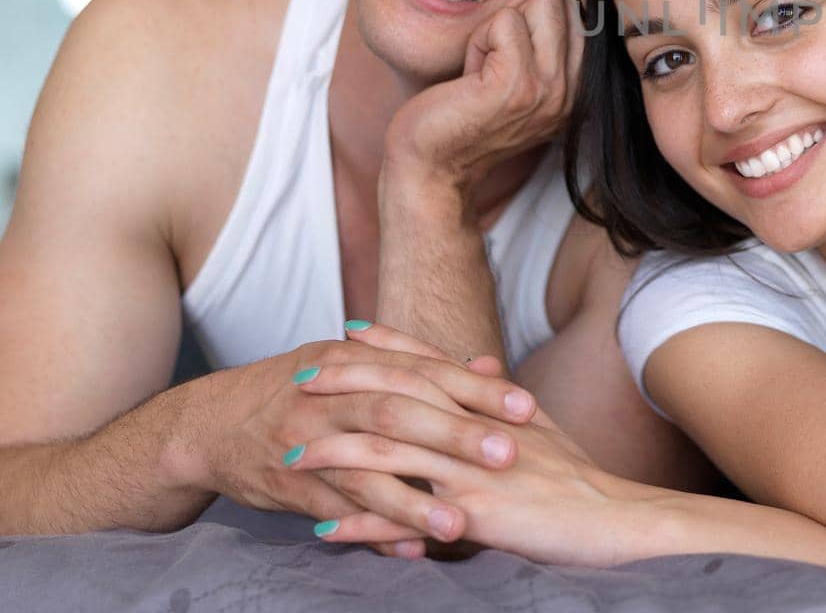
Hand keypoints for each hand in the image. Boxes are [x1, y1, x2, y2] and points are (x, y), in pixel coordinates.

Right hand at [184, 334, 536, 552]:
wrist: (212, 422)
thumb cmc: (304, 389)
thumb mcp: (357, 364)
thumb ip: (425, 367)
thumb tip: (492, 365)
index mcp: (356, 360)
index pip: (425, 371)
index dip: (476, 390)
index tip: (526, 408)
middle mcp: (332, 396)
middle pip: (400, 413)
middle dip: (456, 435)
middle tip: (509, 455)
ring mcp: (308, 442)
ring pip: (366, 470)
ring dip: (415, 501)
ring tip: (462, 525)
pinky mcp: (290, 486)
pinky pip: (336, 512)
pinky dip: (373, 532)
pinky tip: (410, 552)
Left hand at [293, 323, 659, 566]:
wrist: (619, 518)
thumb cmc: (580, 479)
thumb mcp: (540, 429)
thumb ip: (500, 400)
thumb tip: (475, 365)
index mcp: (491, 405)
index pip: (431, 364)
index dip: (387, 347)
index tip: (347, 333)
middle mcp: (476, 428)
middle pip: (398, 396)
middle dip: (345, 386)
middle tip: (299, 376)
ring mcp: (472, 469)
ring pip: (390, 452)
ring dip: (335, 453)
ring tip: (290, 455)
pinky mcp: (473, 514)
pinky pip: (405, 517)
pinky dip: (362, 523)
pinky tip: (326, 529)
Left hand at [382, 0, 585, 200]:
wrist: (433, 166)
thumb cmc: (467, 112)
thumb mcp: (525, 76)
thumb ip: (552, 41)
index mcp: (582, 86)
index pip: (586, 8)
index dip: (539, 18)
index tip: (515, 58)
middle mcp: (576, 89)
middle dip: (522, 18)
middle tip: (496, 62)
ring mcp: (550, 89)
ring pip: (542, 3)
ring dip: (501, 29)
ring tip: (484, 70)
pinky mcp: (517, 85)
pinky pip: (505, 22)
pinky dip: (480, 41)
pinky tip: (471, 77)